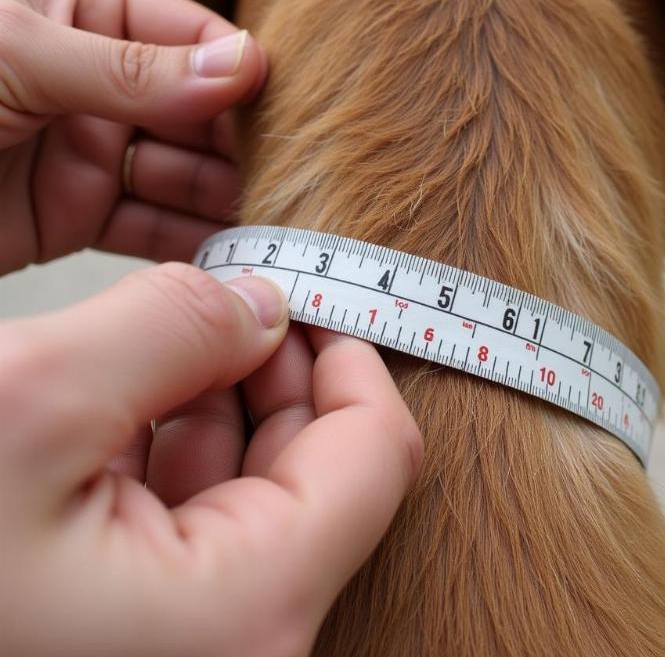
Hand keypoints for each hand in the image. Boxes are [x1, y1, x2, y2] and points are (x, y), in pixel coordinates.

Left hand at [0, 0, 266, 275]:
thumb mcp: (16, 52)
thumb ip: (131, 67)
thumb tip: (237, 66)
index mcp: (85, 12)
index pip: (190, 40)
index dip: (239, 74)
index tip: (285, 107)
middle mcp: (99, 83)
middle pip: (198, 116)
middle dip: (244, 148)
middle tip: (293, 178)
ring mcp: (91, 152)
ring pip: (183, 177)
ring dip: (228, 201)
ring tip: (274, 223)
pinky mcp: (76, 216)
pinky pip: (151, 228)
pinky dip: (190, 245)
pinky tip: (228, 254)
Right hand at [0, 265, 422, 656]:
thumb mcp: (32, 401)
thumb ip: (173, 327)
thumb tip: (259, 305)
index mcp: (242, 609)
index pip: (378, 455)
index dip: (355, 358)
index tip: (316, 295)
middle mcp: (236, 639)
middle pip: (324, 467)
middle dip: (286, 367)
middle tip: (245, 294)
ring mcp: (190, 636)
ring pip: (261, 482)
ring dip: (234, 395)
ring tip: (191, 329)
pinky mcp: (141, 621)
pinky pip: (200, 509)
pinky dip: (186, 436)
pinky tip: (146, 389)